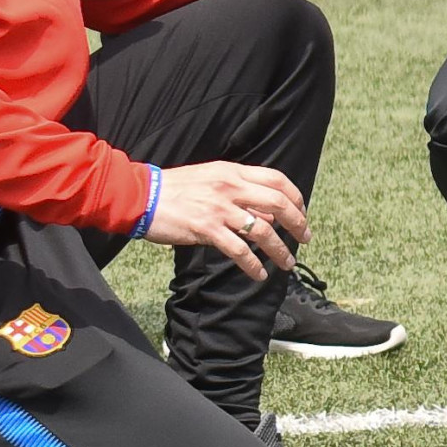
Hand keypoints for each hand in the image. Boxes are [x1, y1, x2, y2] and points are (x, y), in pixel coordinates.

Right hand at [141, 161, 308, 280]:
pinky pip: (239, 250)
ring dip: (280, 250)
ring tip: (287, 263)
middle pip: (278, 203)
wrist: (141, 196)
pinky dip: (253, 265)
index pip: (276, 179)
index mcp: (232, 172)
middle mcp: (230, 186)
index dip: (295, 197)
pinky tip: (259, 274)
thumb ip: (239, 193)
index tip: (302, 212)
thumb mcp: (211, 179)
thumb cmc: (174, 189)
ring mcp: (219, 208)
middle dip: (298, 223)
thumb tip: (266, 215)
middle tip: (305, 238)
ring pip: (263, 230)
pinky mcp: (206, 228)